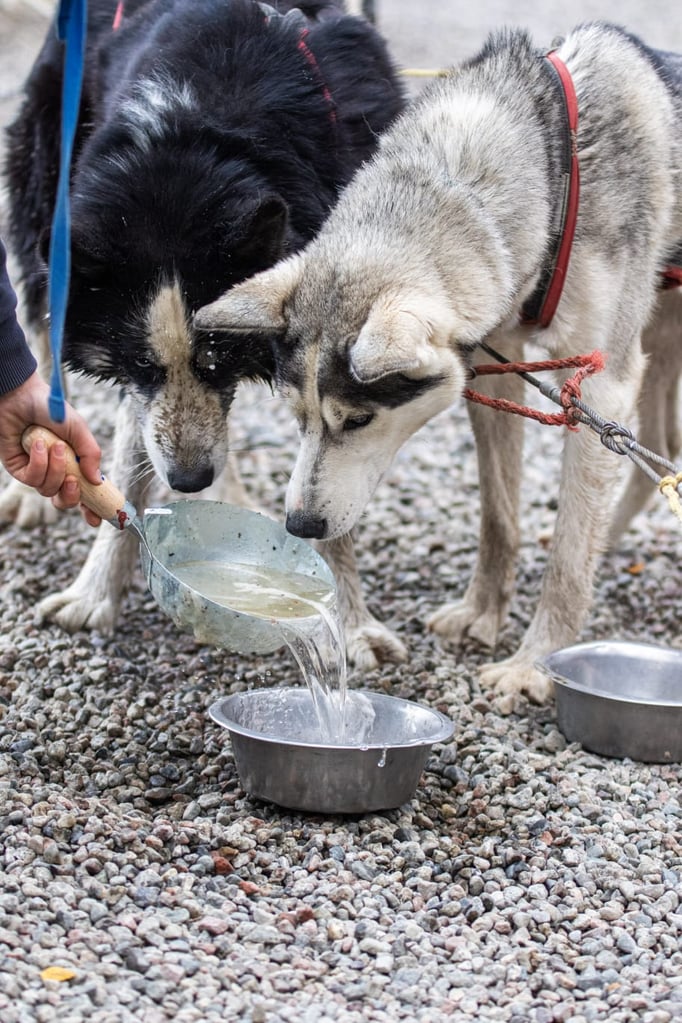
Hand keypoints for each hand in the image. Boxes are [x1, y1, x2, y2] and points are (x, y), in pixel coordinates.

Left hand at [0, 371, 102, 525]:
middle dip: (71, 495)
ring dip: (55, 469)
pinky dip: (38, 462)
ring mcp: (37, 471)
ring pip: (49, 490)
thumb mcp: (79, 430)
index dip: (91, 508)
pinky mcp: (19, 469)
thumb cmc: (51, 409)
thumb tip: (96, 481)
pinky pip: (33, 478)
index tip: (97, 519)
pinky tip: (37, 444)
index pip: (84, 493)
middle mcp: (56, 471)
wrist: (21, 397)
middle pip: (64, 501)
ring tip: (54, 445)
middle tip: (74, 480)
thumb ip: (91, 454)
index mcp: (75, 464)